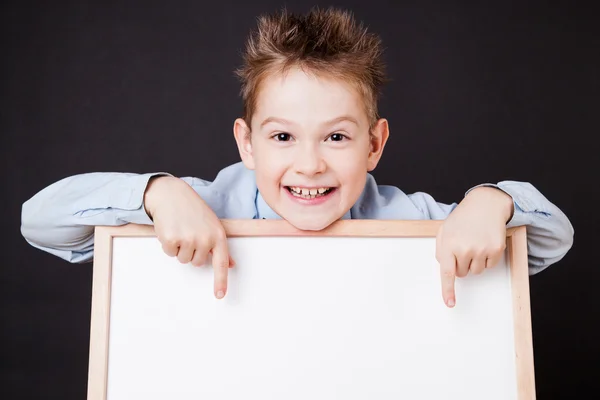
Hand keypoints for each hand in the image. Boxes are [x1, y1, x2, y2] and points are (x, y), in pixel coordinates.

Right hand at [144, 176, 234, 298]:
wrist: (172, 194)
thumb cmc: (193, 209)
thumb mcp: (212, 224)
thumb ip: (219, 245)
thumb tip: (231, 264)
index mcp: (218, 235)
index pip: (221, 263)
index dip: (221, 281)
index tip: (220, 295)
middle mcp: (205, 238)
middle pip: (197, 263)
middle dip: (191, 251)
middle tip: (189, 233)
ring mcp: (188, 239)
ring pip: (183, 260)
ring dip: (179, 248)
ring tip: (180, 229)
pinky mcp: (171, 239)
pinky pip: (169, 253)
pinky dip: (168, 245)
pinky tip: (170, 229)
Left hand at [436, 187, 513, 307]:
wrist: (486, 204)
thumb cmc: (463, 218)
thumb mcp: (444, 230)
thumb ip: (441, 250)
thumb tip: (445, 269)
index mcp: (448, 244)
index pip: (447, 273)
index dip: (448, 290)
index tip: (450, 303)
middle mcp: (465, 248)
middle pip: (462, 274)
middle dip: (462, 265)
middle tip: (464, 247)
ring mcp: (481, 249)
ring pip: (476, 272)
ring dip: (474, 262)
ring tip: (475, 243)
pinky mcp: (496, 250)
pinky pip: (489, 266)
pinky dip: (487, 259)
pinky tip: (485, 243)